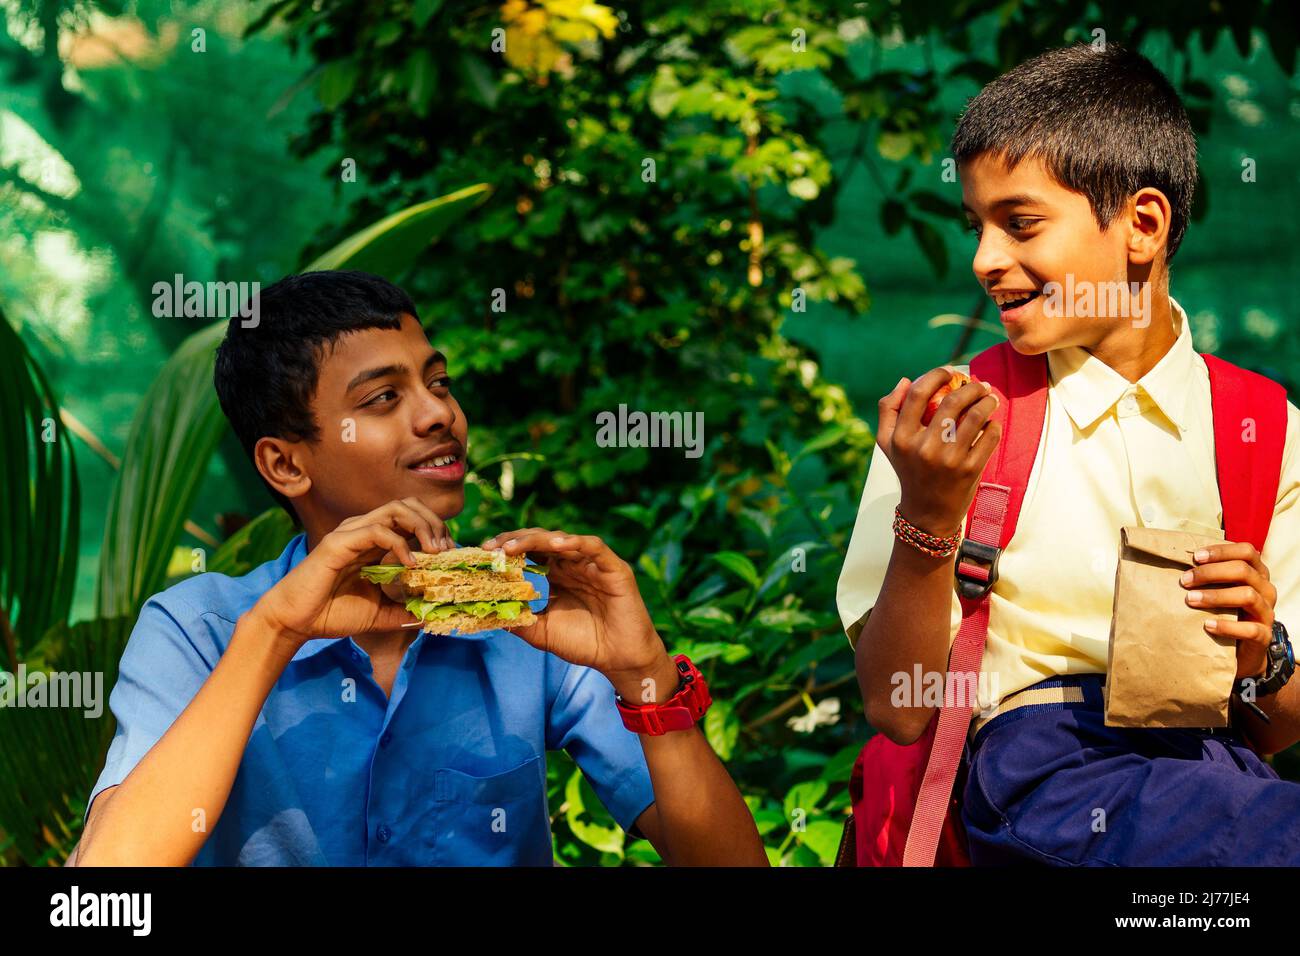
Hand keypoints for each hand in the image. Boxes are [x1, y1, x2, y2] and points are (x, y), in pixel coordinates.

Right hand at [255, 498, 452, 645]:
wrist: (295, 622)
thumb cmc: (331, 614)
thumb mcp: (379, 614)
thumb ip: (404, 611)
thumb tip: (431, 615)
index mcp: (374, 543)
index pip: (412, 520)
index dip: (436, 532)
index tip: (451, 555)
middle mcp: (364, 531)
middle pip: (408, 506)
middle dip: (434, 523)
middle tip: (446, 550)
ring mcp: (351, 533)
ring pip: (396, 509)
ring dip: (421, 526)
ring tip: (434, 551)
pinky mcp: (339, 542)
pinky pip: (377, 530)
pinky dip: (399, 543)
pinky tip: (409, 564)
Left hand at [479, 528, 667, 686]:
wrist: (619, 660)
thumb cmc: (585, 644)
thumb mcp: (543, 632)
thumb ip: (519, 620)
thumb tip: (488, 612)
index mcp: (558, 575)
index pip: (529, 552)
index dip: (507, 549)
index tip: (483, 553)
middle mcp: (574, 564)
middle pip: (541, 541)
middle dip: (515, 540)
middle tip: (492, 547)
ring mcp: (594, 564)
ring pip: (563, 540)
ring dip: (537, 540)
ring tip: (513, 547)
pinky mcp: (614, 568)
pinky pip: (594, 547)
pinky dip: (575, 543)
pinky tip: (556, 546)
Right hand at [877, 366, 1002, 537]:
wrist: (928, 513)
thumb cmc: (909, 470)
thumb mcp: (888, 443)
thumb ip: (888, 409)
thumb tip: (906, 380)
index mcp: (901, 438)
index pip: (919, 394)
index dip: (937, 375)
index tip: (951, 372)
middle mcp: (924, 448)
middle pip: (953, 401)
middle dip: (972, 386)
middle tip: (980, 385)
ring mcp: (949, 460)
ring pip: (977, 415)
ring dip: (988, 401)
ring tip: (991, 399)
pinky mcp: (970, 470)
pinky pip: (990, 435)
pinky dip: (994, 425)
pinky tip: (991, 424)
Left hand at [1181, 541, 1276, 679]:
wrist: (1240, 649)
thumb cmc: (1226, 612)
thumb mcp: (1220, 591)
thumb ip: (1210, 577)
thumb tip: (1176, 562)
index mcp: (1257, 574)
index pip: (1246, 552)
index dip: (1222, 551)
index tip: (1195, 557)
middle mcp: (1265, 590)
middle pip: (1243, 571)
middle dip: (1210, 573)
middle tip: (1185, 580)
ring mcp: (1267, 612)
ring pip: (1248, 596)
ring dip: (1216, 596)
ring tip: (1190, 599)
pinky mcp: (1264, 635)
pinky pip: (1250, 629)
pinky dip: (1227, 626)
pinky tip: (1207, 625)